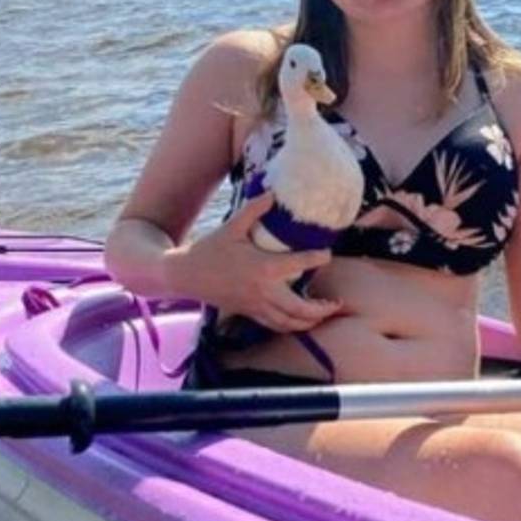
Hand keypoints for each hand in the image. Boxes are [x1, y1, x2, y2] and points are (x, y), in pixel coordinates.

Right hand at [167, 192, 341, 331]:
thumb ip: (254, 210)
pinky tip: (301, 321)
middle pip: (300, 308)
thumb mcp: (232, 226)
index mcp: (263, 267)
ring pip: (289, 322)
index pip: (299, 264)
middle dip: (322, 309)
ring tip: (324, 313)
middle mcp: (263, 291)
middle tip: (336, 302)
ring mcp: (256, 306)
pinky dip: (291, 326)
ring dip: (310, 321)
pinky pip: (275, 326)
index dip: (318, 259)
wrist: (184, 275)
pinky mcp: (249, 313)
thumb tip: (273, 193)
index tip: (328, 254)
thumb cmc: (210, 249)